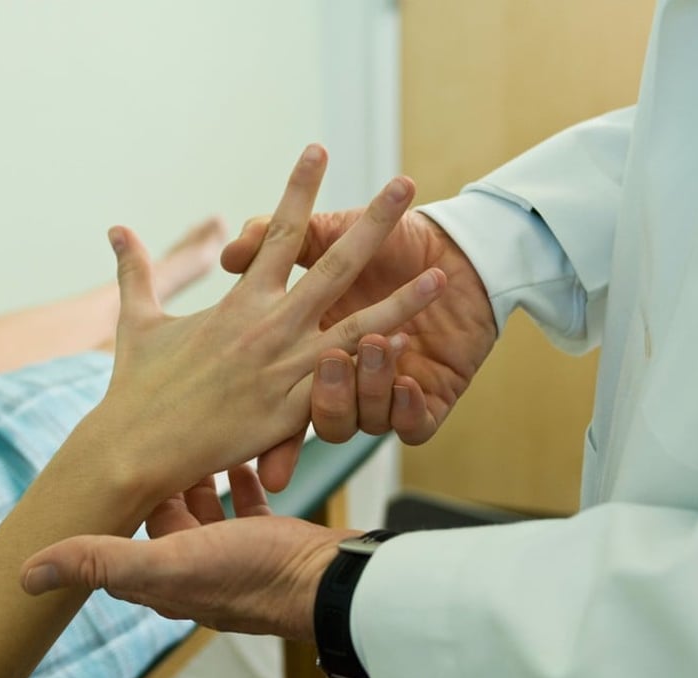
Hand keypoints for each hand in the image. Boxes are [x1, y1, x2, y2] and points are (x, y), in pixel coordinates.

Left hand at [20, 464, 349, 641]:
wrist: (325, 582)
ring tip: (199, 435)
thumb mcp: (171, 562)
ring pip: (203, 508)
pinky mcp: (267, 542)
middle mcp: (192, 567)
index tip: (117, 452)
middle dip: (160, 476)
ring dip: (199, 475)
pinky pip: (245, 506)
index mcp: (160, 575)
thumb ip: (102, 563)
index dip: (120, 493)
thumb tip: (27, 575)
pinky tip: (244, 458)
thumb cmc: (252, 573)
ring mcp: (231, 555)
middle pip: (163, 515)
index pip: (122, 530)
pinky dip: (240, 482)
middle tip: (161, 430)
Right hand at [82, 145, 446, 501]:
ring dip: (402, 303)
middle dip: (371, 222)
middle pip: (332, 264)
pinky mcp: (292, 412)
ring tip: (439, 277)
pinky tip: (408, 354)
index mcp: (239, 302)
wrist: (133, 448)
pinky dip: (378, 374)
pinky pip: (344, 389)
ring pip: (357, 329)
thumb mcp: (137, 322)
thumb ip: (135, 271)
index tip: (318, 149)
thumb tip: (115, 228)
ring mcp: (285, 370)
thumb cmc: (136, 387)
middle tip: (404, 184)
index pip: (277, 233)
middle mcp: (268, 327)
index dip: (298, 188)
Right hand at [224, 208, 495, 487]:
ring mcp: (378, 388)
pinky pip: (407, 425)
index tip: (237, 400)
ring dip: (365, 385)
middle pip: (320, 402)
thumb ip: (270, 234)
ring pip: (358, 417)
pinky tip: (407, 381)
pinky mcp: (423, 401)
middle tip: (331, 361)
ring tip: (377, 342)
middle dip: (327, 394)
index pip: (274, 384)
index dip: (248, 388)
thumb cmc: (389, 236)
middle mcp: (336, 370)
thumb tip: (228, 253)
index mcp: (306, 339)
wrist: (469, 248)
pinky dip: (404, 408)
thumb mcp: (321, 231)